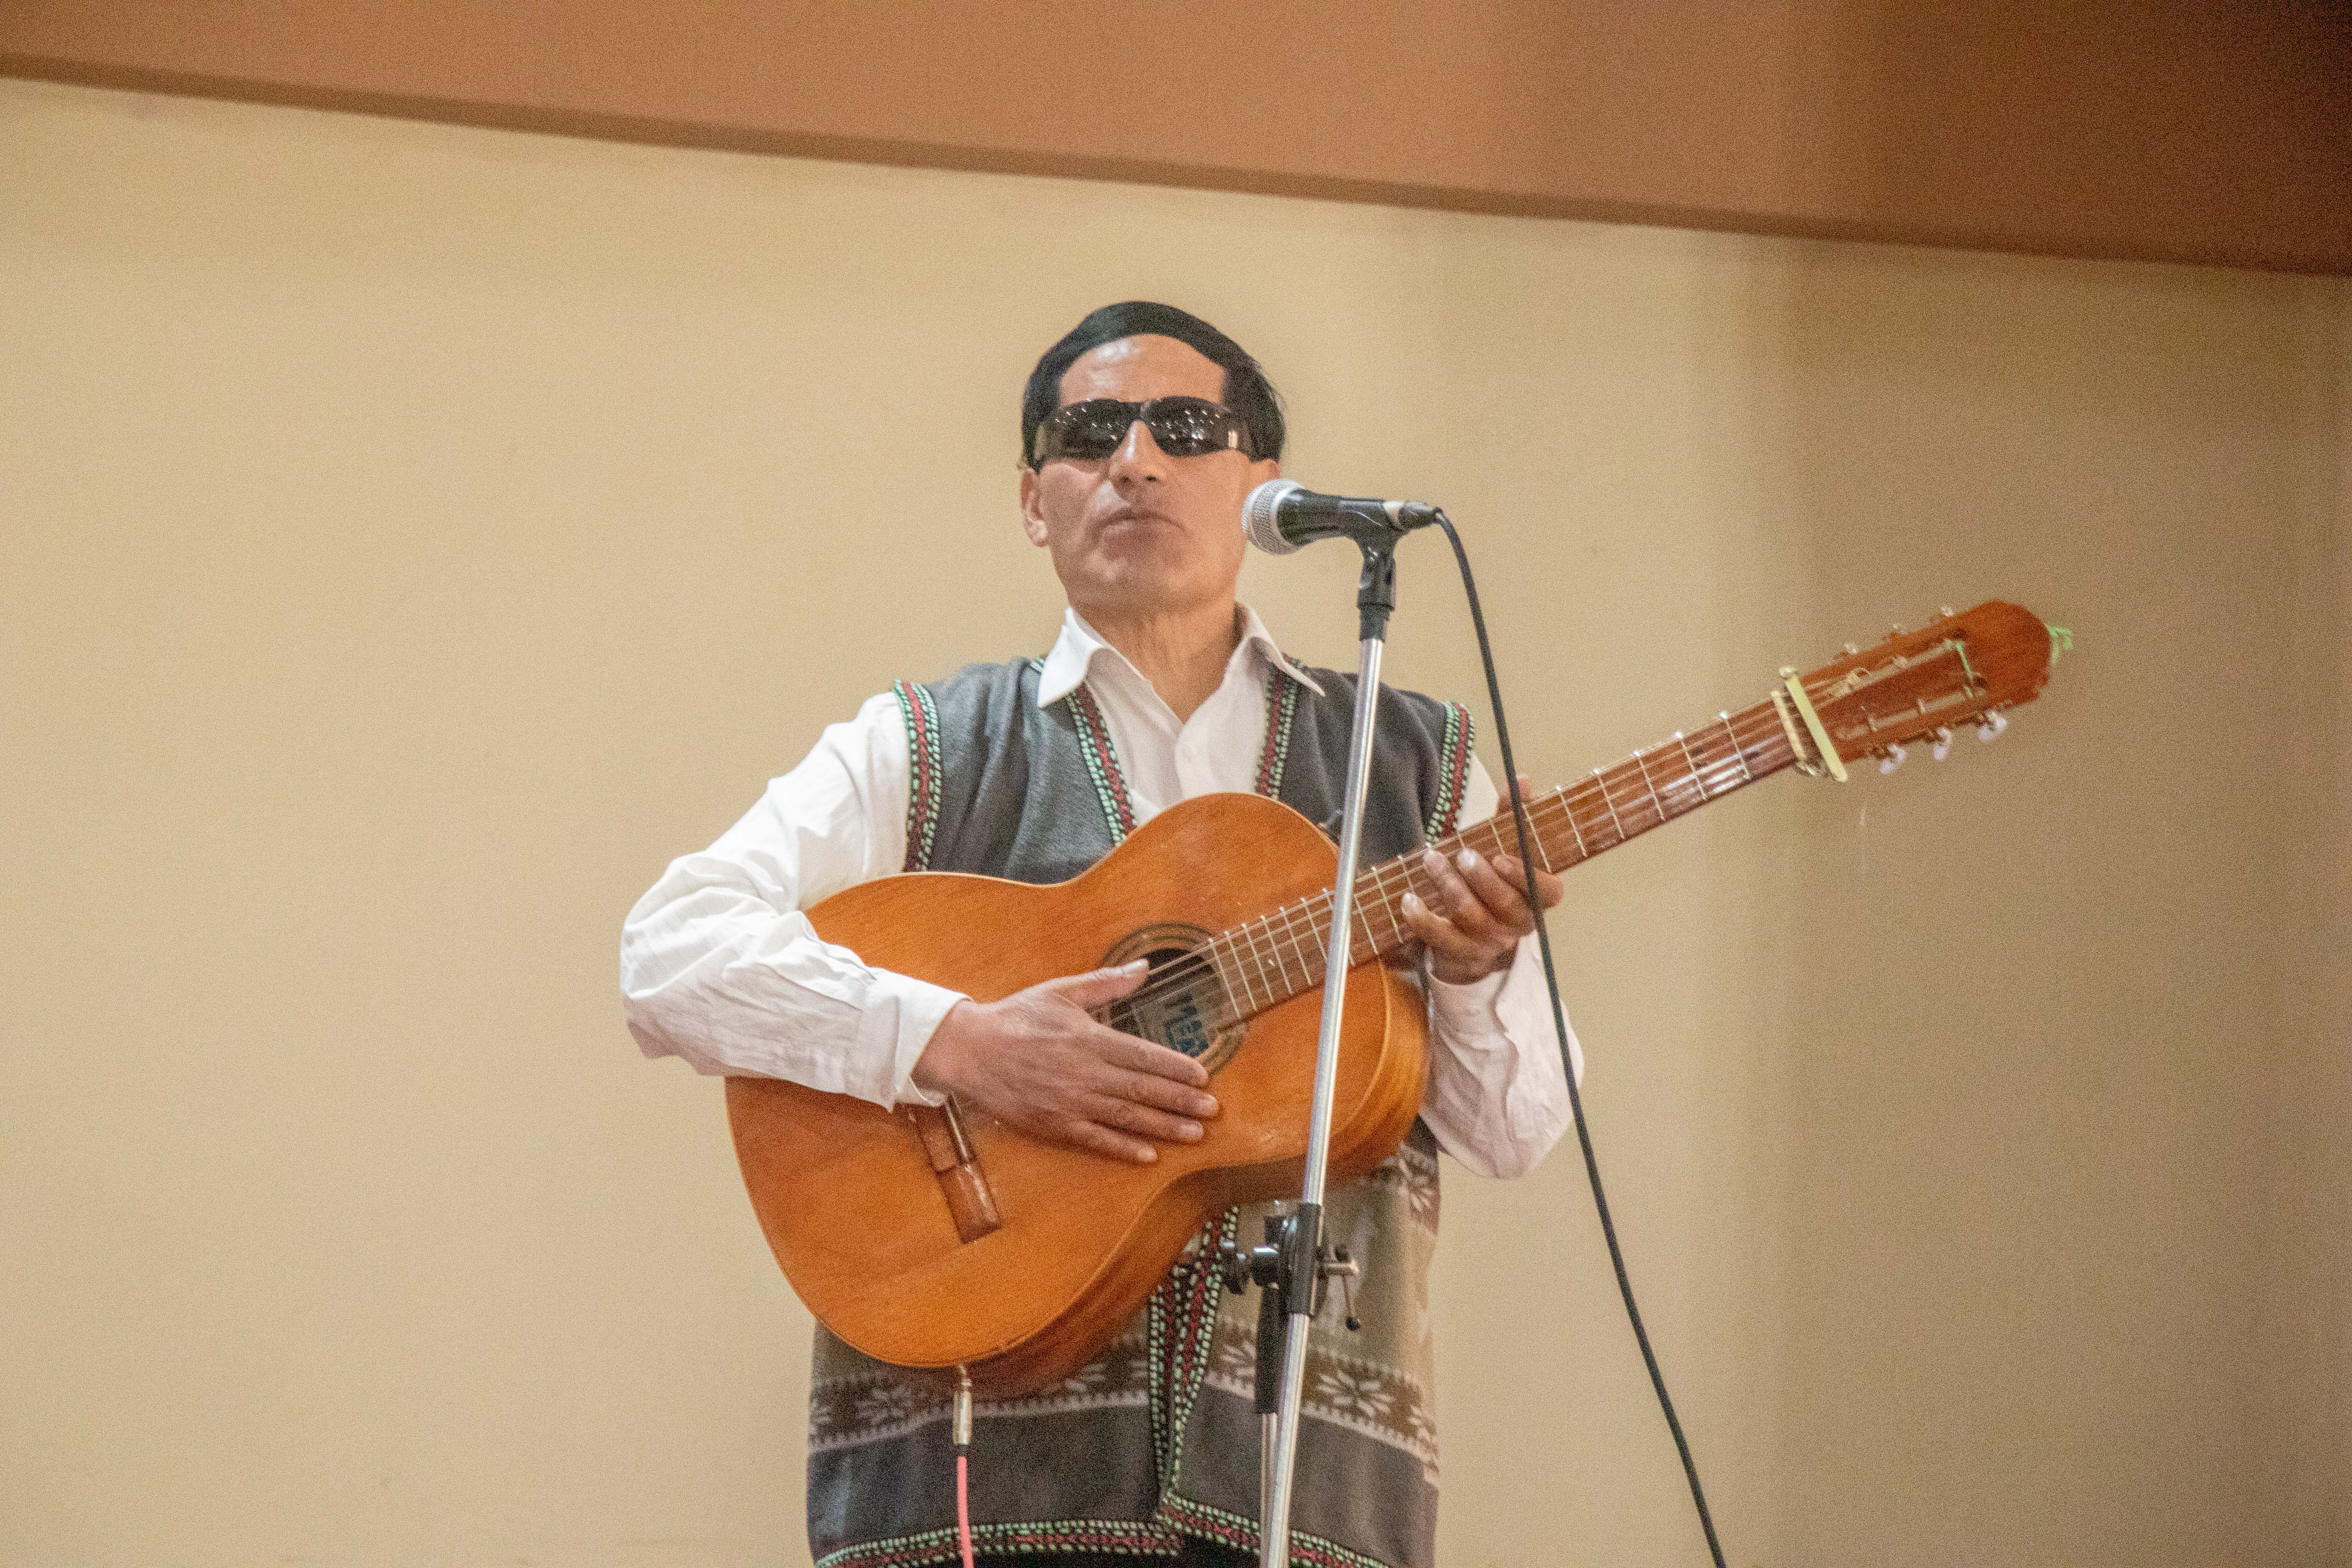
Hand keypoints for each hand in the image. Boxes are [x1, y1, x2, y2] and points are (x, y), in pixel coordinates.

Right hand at [910, 960, 1220, 1164]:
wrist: (969, 1050)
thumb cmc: (1017, 1017)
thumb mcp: (1062, 991)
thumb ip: (1107, 983)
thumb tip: (1145, 968)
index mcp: (1090, 1038)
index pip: (1144, 1055)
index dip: (1177, 1068)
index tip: (1204, 1076)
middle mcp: (1085, 1073)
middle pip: (1143, 1090)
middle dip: (1182, 1102)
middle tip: (1213, 1111)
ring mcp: (1070, 1102)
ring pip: (1127, 1118)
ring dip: (1164, 1127)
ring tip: (1195, 1134)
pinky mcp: (1054, 1124)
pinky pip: (1096, 1139)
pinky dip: (1124, 1149)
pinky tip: (1149, 1155)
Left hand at [1402, 782, 1564, 983]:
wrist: (1471, 933)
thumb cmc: (1492, 882)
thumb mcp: (1504, 848)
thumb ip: (1514, 816)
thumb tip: (1523, 779)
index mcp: (1536, 899)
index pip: (1548, 893)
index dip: (1526, 877)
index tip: (1501, 856)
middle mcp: (1517, 923)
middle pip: (1505, 904)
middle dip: (1481, 878)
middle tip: (1462, 854)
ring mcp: (1488, 941)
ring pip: (1471, 916)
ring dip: (1448, 886)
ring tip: (1431, 860)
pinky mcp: (1458, 951)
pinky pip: (1439, 938)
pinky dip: (1422, 919)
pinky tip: (1408, 900)